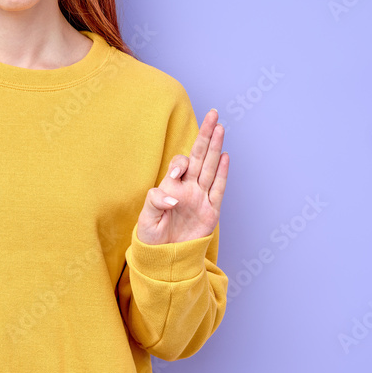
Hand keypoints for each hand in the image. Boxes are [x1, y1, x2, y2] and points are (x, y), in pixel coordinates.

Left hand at [136, 108, 228, 244]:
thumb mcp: (146, 219)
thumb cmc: (151, 237)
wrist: (164, 258)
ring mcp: (200, 198)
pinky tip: (225, 155)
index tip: (178, 175)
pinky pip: (218, 189)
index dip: (179, 164)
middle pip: (198, 156)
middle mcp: (187, 188)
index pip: (179, 166)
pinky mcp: (210, 212)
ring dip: (215, 147)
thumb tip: (174, 195)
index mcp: (170, 187)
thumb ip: (156, 202)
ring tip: (220, 127)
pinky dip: (222, 173)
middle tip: (212, 114)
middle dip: (205, 135)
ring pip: (210, 167)